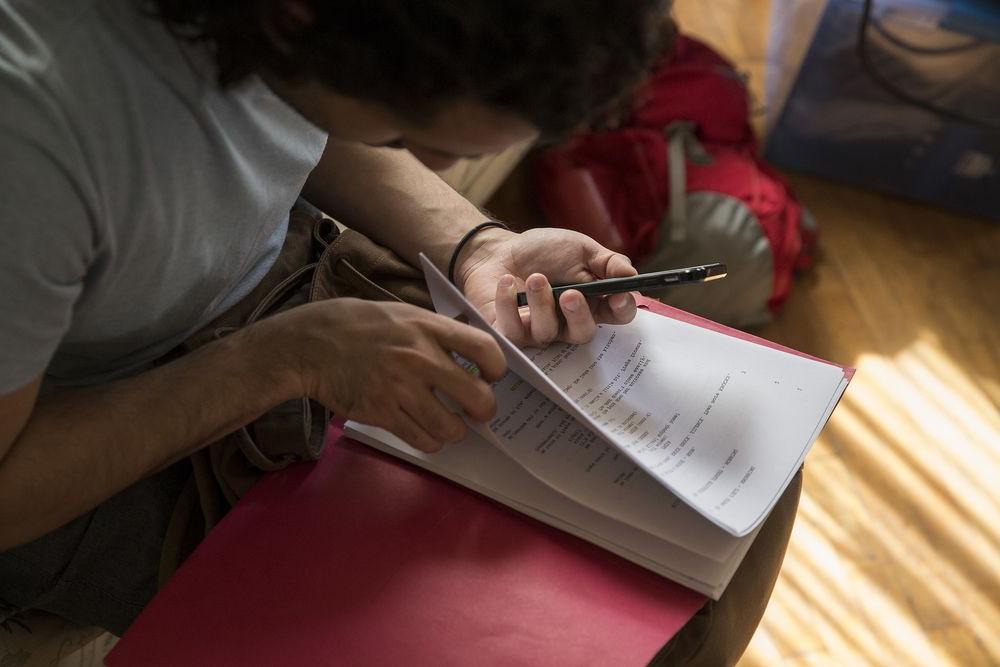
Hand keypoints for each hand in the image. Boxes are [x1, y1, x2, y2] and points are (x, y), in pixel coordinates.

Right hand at [259, 298, 506, 451]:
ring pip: (451, 428)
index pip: (485, 349)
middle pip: (477, 398)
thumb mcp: (403, 313)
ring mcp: (401, 389)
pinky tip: (426, 430)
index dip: (497, 368)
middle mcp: (420, 359)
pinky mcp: (383, 414)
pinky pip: (423, 440)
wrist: (311, 345)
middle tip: (478, 411)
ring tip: (449, 423)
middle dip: (484, 410)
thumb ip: (436, 331)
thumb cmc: (358, 325)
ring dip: (455, 430)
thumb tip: (471, 350)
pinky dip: (430, 440)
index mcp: (428, 328)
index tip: (491, 375)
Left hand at [455, 227, 637, 346]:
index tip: (618, 296)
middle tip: (570, 294)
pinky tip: (507, 282)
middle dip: (578, 315)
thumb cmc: (542, 251)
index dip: (621, 309)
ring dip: (541, 303)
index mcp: (592, 301)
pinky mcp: (510, 334)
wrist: (497, 249)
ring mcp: (539, 331)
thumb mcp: (581, 249)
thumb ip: (608, 262)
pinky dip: (509, 304)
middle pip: (583, 334)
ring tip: (535, 277)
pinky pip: (512, 333)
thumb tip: (632, 276)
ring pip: (546, 333)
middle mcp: (568, 322)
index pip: (617, 315)